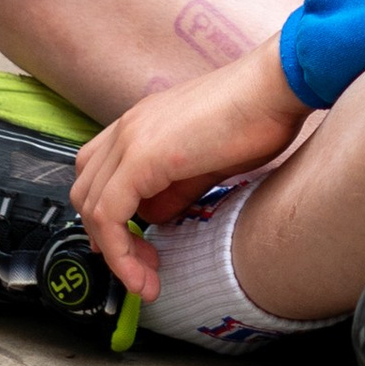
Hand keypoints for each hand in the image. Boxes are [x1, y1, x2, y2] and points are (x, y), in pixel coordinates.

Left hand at [71, 40, 310, 298]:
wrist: (277, 87)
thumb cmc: (258, 117)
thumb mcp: (208, 163)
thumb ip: (175, 190)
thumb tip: (155, 216)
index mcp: (141, 124)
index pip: (98, 177)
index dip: (106, 220)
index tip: (134, 252)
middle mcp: (128, 127)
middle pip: (87, 193)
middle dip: (108, 240)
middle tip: (141, 268)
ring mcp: (131, 138)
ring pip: (91, 206)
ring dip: (113, 251)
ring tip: (144, 278)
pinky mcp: (142, 156)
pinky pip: (109, 214)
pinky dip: (119, 251)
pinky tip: (141, 273)